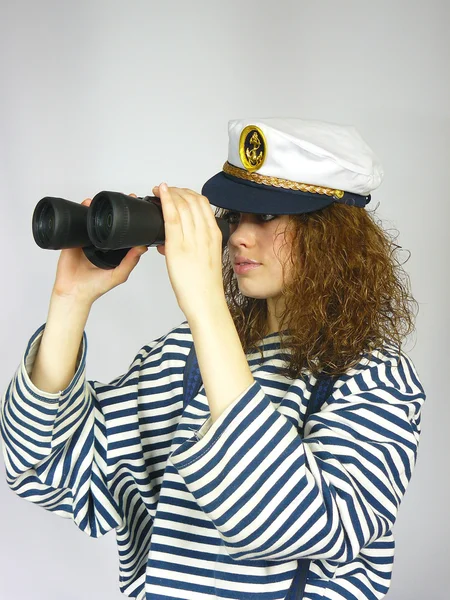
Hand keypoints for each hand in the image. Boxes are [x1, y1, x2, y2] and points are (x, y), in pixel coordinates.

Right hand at [52, 193, 147, 304]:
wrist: (73, 293)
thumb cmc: (96, 287)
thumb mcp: (118, 275)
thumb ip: (130, 262)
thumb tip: (143, 247)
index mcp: (113, 250)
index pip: (122, 229)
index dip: (128, 217)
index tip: (135, 204)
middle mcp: (100, 243)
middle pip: (107, 221)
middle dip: (112, 208)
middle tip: (120, 196)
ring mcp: (86, 240)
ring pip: (91, 220)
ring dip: (95, 208)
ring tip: (100, 199)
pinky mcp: (72, 240)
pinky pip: (75, 223)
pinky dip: (79, 212)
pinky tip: (84, 205)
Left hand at [153, 183, 224, 319]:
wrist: (205, 301)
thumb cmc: (205, 284)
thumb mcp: (208, 257)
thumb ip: (199, 243)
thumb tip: (184, 236)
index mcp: (214, 234)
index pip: (202, 203)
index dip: (188, 192)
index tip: (178, 191)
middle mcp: (205, 233)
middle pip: (192, 200)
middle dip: (177, 190)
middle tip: (165, 190)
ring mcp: (192, 239)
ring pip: (182, 205)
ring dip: (169, 193)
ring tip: (159, 192)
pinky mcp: (178, 247)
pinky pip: (172, 217)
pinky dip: (166, 200)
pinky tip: (159, 192)